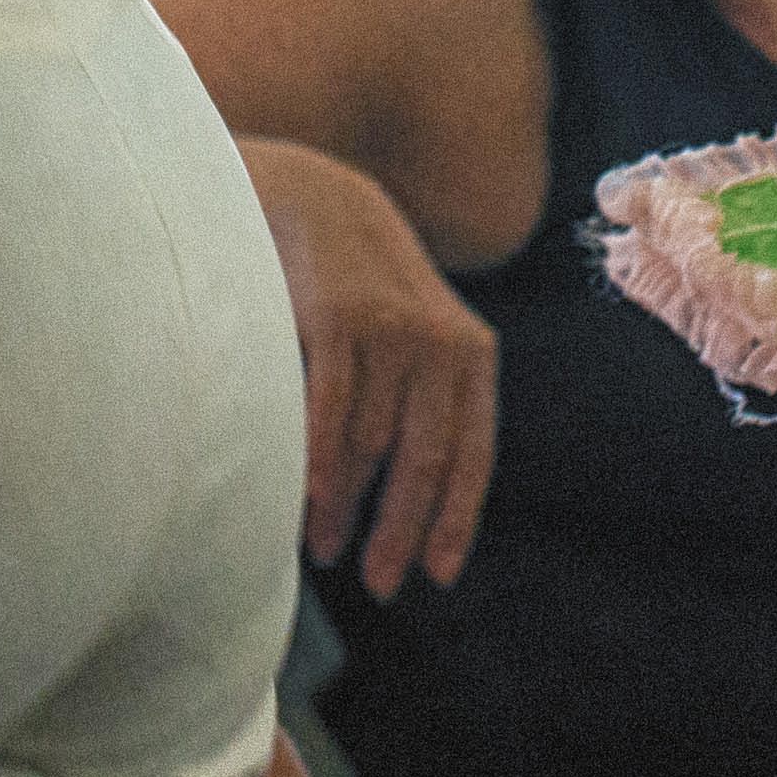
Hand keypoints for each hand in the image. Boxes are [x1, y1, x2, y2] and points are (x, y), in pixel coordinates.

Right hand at [245, 140, 494, 595]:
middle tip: (379, 581)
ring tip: (322, 545)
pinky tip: (305, 504)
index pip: (471, 454)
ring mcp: (388, 327)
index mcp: (471, 353)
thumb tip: (407, 502)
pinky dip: (317, 464)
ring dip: (344, 507)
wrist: (313, 194)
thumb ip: (425, 399)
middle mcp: (439, 341)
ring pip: (369, 444)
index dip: (453, 520)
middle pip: (422, 460)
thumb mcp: (415, 332)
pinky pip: (328, 412)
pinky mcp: (336, 315)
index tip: (434, 574)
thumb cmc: (360, 285)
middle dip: (399, 530)